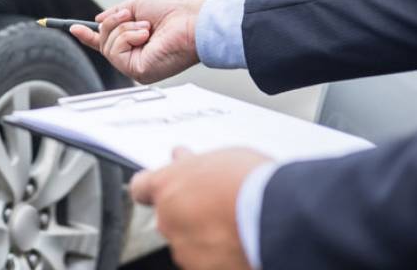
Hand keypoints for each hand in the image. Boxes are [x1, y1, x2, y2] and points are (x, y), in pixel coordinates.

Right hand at [70, 0, 204, 83]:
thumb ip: (116, 13)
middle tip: (130, 16)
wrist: (193, 22)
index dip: (89, 36)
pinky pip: (115, 52)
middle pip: (103, 42)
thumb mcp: (138, 5)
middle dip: (113, 24)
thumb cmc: (175, 13)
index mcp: (136, 43)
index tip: (74, 28)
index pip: (108, 43)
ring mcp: (136, 66)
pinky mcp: (138, 72)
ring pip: (107, 46)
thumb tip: (97, 21)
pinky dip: (127, 37)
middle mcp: (135, 57)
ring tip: (146, 28)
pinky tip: (145, 36)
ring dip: (124, 29)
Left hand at [130, 147, 270, 269]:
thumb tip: (184, 160)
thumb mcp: (218, 158)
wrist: (275, 216)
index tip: (162, 187)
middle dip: (187, 210)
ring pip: (188, 240)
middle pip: (169, 216)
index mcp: (165, 186)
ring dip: (204, 234)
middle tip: (214, 202)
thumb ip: (193, 165)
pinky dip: (219, 254)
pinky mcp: (202, 269)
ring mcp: (184, 248)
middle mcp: (167, 219)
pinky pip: (206, 260)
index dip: (152, 188)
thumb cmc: (251, 182)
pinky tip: (239, 242)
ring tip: (235, 224)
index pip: (141, 187)